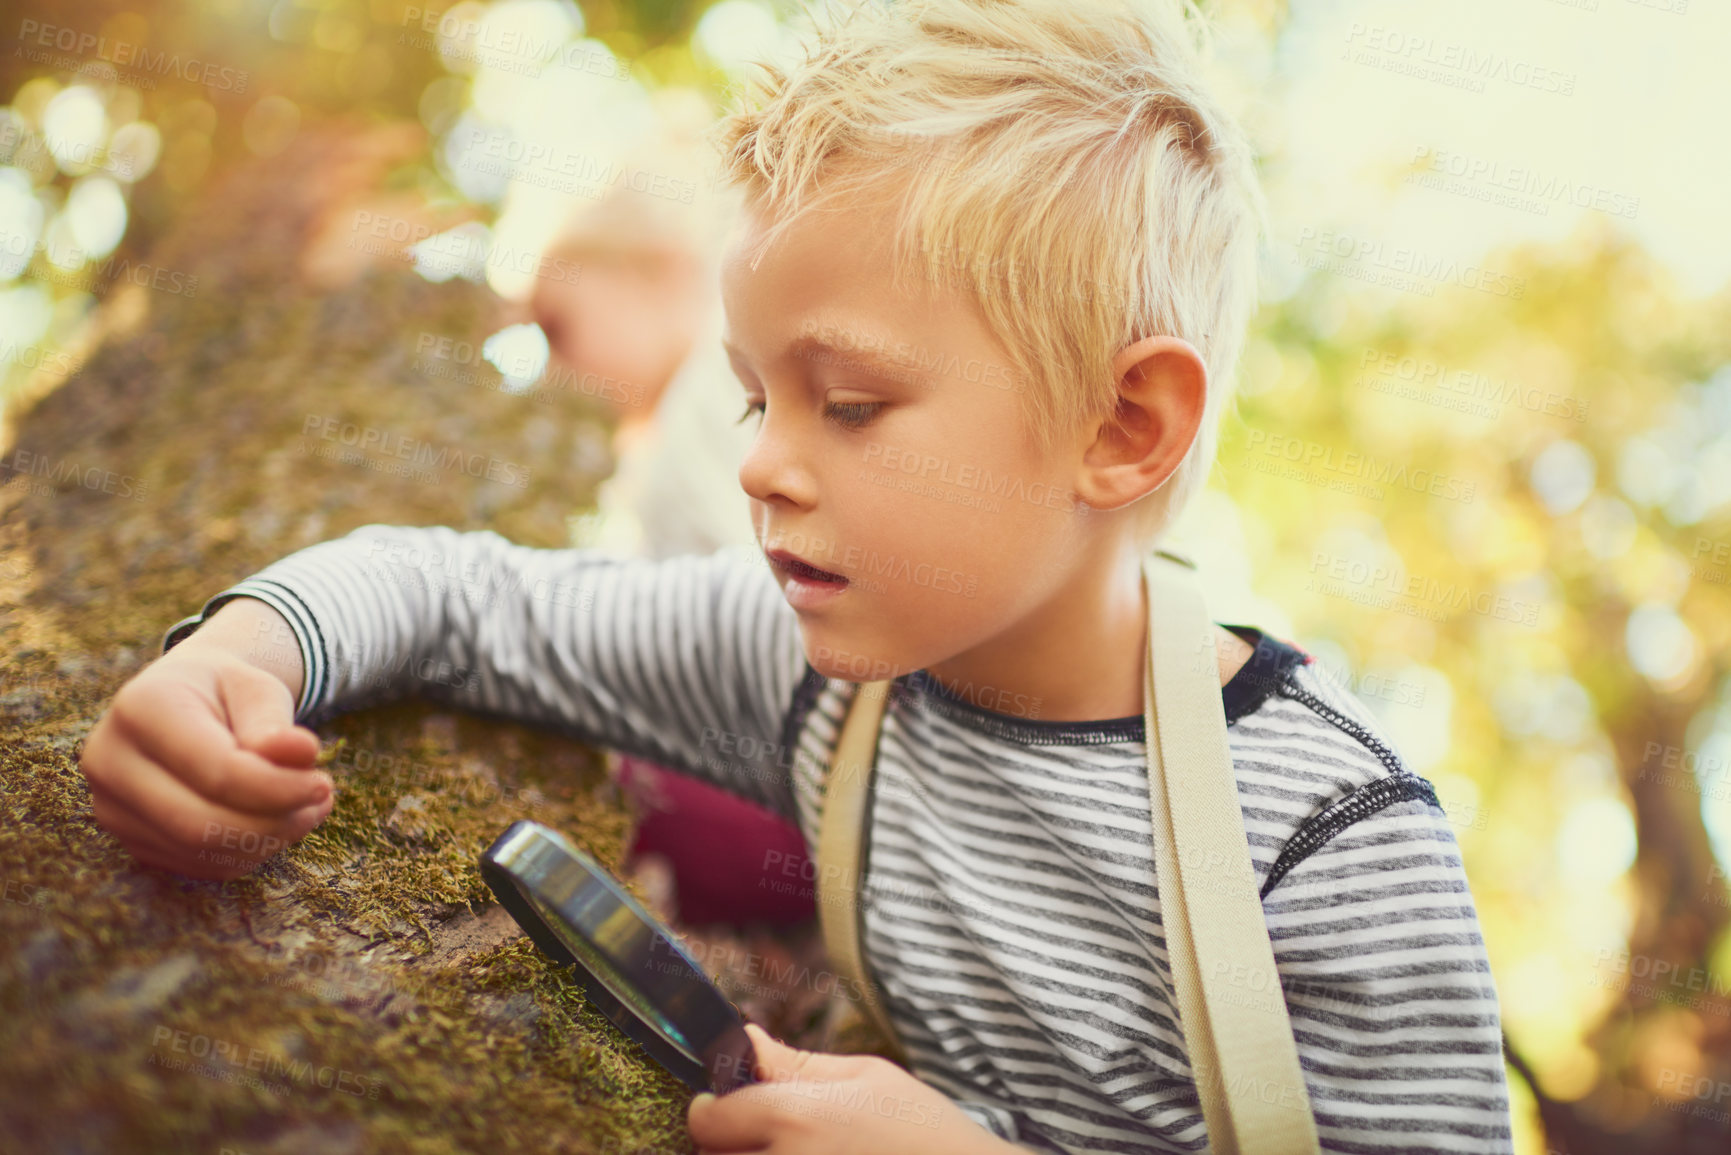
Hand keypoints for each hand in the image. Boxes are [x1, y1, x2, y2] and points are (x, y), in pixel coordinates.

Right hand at [79, 599, 331, 879]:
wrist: (186, 700)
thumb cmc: (227, 692)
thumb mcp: (257, 689)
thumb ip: (275, 723)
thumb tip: (302, 752)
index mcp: (141, 708)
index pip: (217, 771)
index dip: (279, 788)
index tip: (323, 782)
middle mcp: (109, 760)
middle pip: (200, 824)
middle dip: (274, 822)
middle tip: (321, 800)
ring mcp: (112, 806)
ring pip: (200, 852)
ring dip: (268, 839)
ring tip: (307, 807)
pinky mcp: (129, 838)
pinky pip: (197, 865)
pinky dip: (247, 852)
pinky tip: (276, 822)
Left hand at [686, 1023, 1015, 1154]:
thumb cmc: (923, 1130)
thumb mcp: (865, 1077)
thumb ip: (795, 1063)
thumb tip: (743, 1038)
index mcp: (795, 1117)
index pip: (706, 1118)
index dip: (712, 1108)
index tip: (727, 1105)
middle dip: (729, 1144)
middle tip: (773, 1134)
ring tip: (799, 1152)